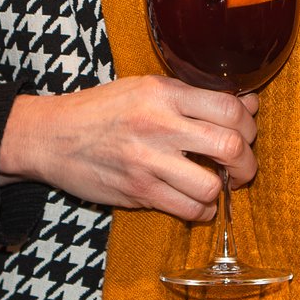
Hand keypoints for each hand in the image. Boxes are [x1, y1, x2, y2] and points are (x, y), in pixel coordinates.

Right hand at [0, 77, 258, 221]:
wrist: (51, 136)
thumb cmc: (100, 110)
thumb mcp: (144, 88)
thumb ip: (191, 96)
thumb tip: (245, 104)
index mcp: (163, 93)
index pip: (229, 106)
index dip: (249, 122)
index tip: (246, 130)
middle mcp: (158, 125)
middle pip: (230, 145)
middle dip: (246, 161)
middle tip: (242, 165)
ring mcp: (148, 161)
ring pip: (212, 185)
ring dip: (224, 190)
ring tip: (218, 185)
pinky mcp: (138, 192)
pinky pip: (188, 210)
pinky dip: (202, 211)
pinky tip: (196, 202)